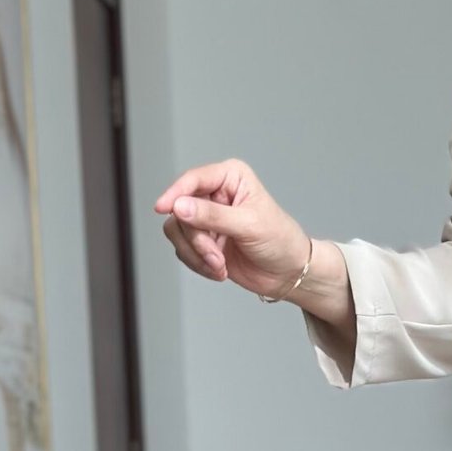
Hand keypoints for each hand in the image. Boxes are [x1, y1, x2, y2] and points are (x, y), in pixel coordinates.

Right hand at [153, 158, 310, 296]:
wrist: (288, 273)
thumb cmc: (280, 240)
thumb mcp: (248, 225)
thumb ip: (212, 216)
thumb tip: (180, 206)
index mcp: (230, 177)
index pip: (193, 180)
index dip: (175, 193)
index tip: (162, 208)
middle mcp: (215, 194)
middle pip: (181, 210)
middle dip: (197, 239)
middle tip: (216, 256)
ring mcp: (207, 218)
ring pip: (178, 231)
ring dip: (196, 254)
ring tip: (219, 265)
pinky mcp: (203, 240)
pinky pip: (183, 249)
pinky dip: (197, 263)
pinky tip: (218, 270)